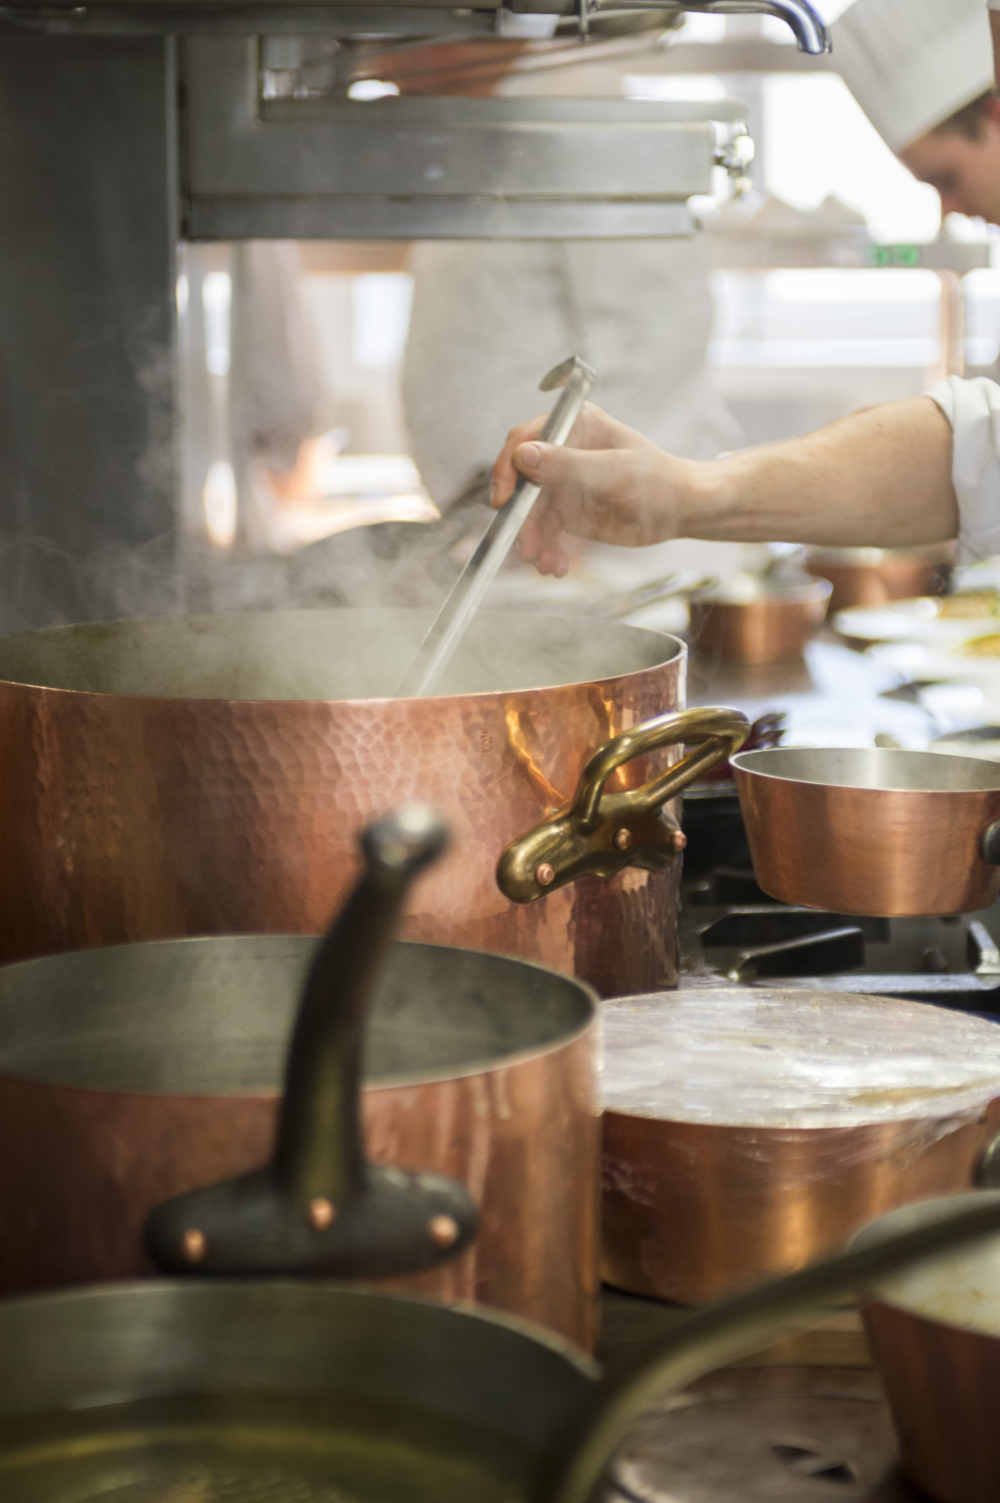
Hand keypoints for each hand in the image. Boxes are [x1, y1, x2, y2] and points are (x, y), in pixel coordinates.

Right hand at [489, 403, 692, 575]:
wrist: (680, 509)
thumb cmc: (657, 480)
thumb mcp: (613, 471)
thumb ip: (568, 464)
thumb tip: (524, 456)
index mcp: (574, 426)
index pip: (525, 440)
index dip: (507, 468)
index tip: (503, 499)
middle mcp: (562, 452)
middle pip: (521, 481)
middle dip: (520, 516)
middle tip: (525, 545)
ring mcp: (562, 483)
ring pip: (529, 512)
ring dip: (533, 540)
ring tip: (546, 564)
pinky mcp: (566, 511)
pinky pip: (544, 531)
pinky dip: (546, 550)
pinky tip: (556, 566)